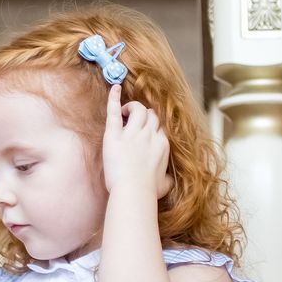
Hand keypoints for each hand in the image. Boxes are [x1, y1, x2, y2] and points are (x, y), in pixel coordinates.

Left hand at [103, 84, 171, 199]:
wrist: (134, 193)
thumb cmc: (148, 192)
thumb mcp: (165, 184)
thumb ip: (167, 177)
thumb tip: (167, 179)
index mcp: (162, 144)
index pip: (160, 126)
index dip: (152, 127)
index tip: (145, 133)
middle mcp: (150, 135)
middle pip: (152, 115)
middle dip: (145, 115)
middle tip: (134, 122)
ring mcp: (132, 134)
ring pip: (138, 109)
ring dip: (132, 107)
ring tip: (125, 114)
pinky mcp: (114, 136)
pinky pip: (115, 112)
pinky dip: (114, 98)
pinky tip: (114, 88)